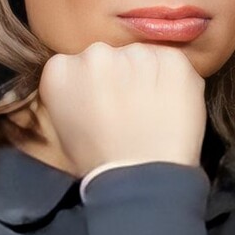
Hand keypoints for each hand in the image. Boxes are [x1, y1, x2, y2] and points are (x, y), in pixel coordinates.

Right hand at [37, 39, 206, 177]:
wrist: (142, 180)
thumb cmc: (100, 165)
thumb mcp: (62, 131)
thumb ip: (68, 96)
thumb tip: (82, 86)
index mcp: (60, 70)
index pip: (78, 64)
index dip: (93, 85)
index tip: (100, 105)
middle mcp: (95, 54)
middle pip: (110, 56)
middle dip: (119, 77)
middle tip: (126, 112)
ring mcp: (135, 55)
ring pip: (142, 57)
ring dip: (147, 78)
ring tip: (150, 115)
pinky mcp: (171, 60)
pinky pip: (172, 64)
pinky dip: (173, 83)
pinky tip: (169, 110)